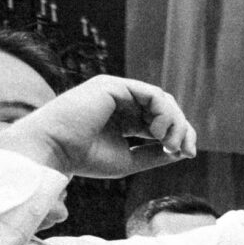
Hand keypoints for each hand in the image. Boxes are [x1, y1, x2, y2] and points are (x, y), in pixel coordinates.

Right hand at [0, 74, 195, 177]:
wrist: (54, 150)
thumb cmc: (84, 158)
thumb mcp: (130, 159)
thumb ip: (155, 153)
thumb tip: (183, 152)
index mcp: (125, 120)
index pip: (162, 122)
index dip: (180, 135)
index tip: (188, 154)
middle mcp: (122, 103)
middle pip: (166, 110)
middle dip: (182, 129)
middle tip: (184, 151)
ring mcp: (117, 92)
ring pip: (163, 101)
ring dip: (175, 122)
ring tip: (169, 143)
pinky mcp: (113, 85)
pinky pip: (152, 94)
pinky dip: (164, 112)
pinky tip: (157, 131)